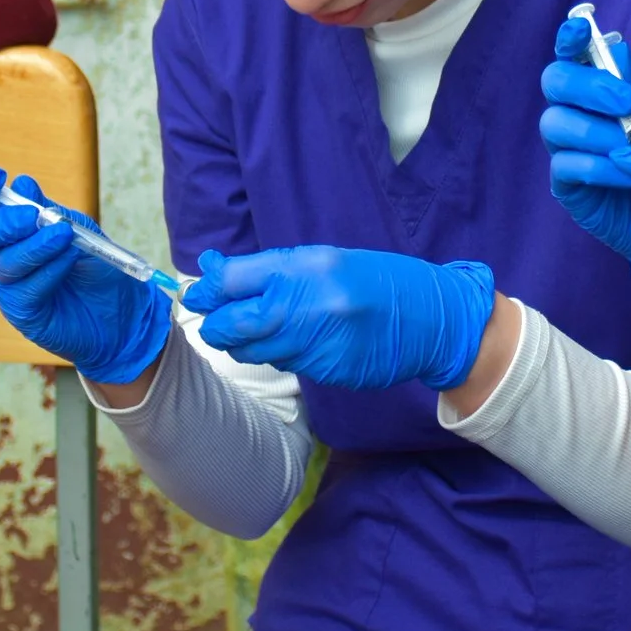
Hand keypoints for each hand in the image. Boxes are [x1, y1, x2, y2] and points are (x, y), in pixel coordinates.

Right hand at [0, 166, 170, 383]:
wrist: (121, 309)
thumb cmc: (91, 264)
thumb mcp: (74, 227)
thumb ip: (47, 209)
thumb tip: (21, 185)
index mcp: (3, 227)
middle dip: (0, 222)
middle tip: (31, 216)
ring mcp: (8, 287)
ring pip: (2, 264)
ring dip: (34, 246)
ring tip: (64, 236)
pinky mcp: (23, 313)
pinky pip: (25, 291)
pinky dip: (49, 270)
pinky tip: (70, 260)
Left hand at [185, 246, 494, 391]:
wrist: (431, 319)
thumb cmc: (375, 280)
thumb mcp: (324, 259)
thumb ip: (269, 269)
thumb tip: (213, 272)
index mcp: (309, 267)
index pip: (235, 280)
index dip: (209, 290)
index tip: (199, 295)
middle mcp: (310, 304)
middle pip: (236, 324)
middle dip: (217, 326)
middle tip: (214, 323)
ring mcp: (319, 342)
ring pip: (257, 351)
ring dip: (246, 344)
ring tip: (259, 331)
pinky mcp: (328, 371)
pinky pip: (287, 365)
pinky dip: (281, 355)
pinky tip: (298, 343)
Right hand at [538, 15, 630, 336]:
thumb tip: (619, 57)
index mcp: (606, 89)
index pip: (576, 54)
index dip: (571, 37)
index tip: (581, 28)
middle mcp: (581, 113)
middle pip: (554, 81)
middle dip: (586, 85)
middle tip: (626, 104)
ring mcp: (571, 149)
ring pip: (553, 123)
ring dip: (595, 131)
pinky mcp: (569, 186)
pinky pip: (564, 165)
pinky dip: (598, 166)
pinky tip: (628, 175)